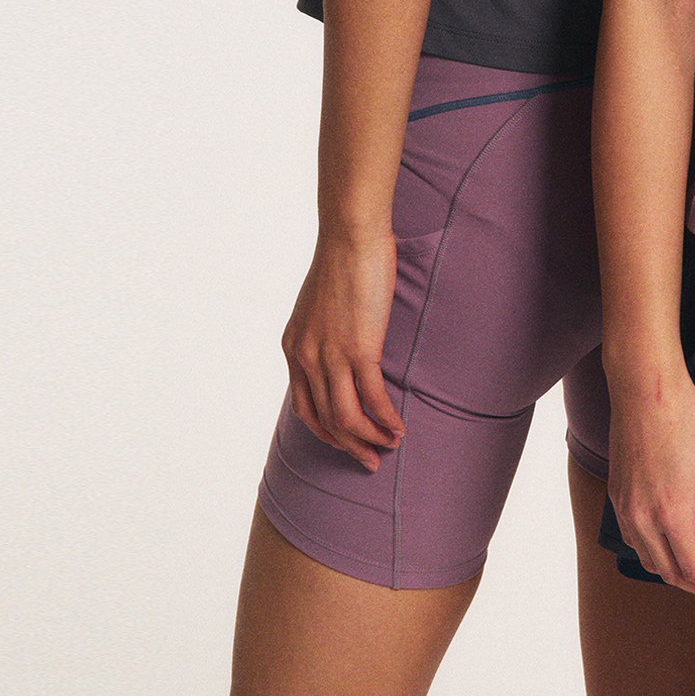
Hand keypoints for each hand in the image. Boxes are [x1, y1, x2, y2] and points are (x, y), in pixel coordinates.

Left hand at [280, 228, 405, 470]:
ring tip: (390, 447)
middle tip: (370, 460)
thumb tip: (342, 340)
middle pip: (326, 420)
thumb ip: (324, 328)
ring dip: (370, 439)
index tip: (347, 442)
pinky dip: (387, 418)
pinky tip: (400, 427)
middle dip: (349, 445)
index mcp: (293, 347)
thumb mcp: (320, 302)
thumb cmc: (343, 258)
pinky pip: (372, 398)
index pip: (304, 407)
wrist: (350, 235)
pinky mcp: (359, 350)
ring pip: (347, 417)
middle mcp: (306, 358)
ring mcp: (330, 356)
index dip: (327, 432)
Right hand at [608, 369, 694, 605]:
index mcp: (672, 513)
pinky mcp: (616, 495)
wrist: (645, 389)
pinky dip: (653, 551)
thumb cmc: (687, 420)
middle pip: (668, 572)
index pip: (694, 570)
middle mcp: (642, 518)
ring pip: (647, 559)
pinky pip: (634, 539)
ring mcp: (625, 508)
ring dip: (673, 571)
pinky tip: (670, 541)